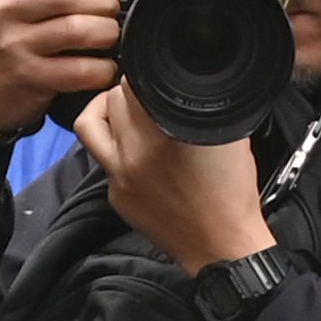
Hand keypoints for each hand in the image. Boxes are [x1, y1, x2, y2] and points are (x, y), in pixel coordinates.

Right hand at [0, 0, 118, 139]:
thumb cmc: (1, 40)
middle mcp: (3, 8)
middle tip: (112, 7)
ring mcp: (14, 44)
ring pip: (79, 29)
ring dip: (108, 32)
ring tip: (110, 34)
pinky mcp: (29, 77)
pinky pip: (80, 70)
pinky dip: (102, 69)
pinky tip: (104, 66)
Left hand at [78, 81, 276, 277]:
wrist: (221, 245)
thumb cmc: (231, 193)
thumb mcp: (229, 136)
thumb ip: (205, 106)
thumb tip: (189, 81)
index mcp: (165, 133)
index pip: (133, 85)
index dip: (142, 75)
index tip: (151, 76)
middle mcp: (136, 152)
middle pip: (111, 100)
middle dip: (126, 91)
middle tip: (142, 92)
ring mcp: (120, 176)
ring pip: (89, 125)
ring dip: (103, 110)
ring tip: (121, 110)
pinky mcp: (115, 195)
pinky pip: (102, 159)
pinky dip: (114, 146)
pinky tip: (133, 148)